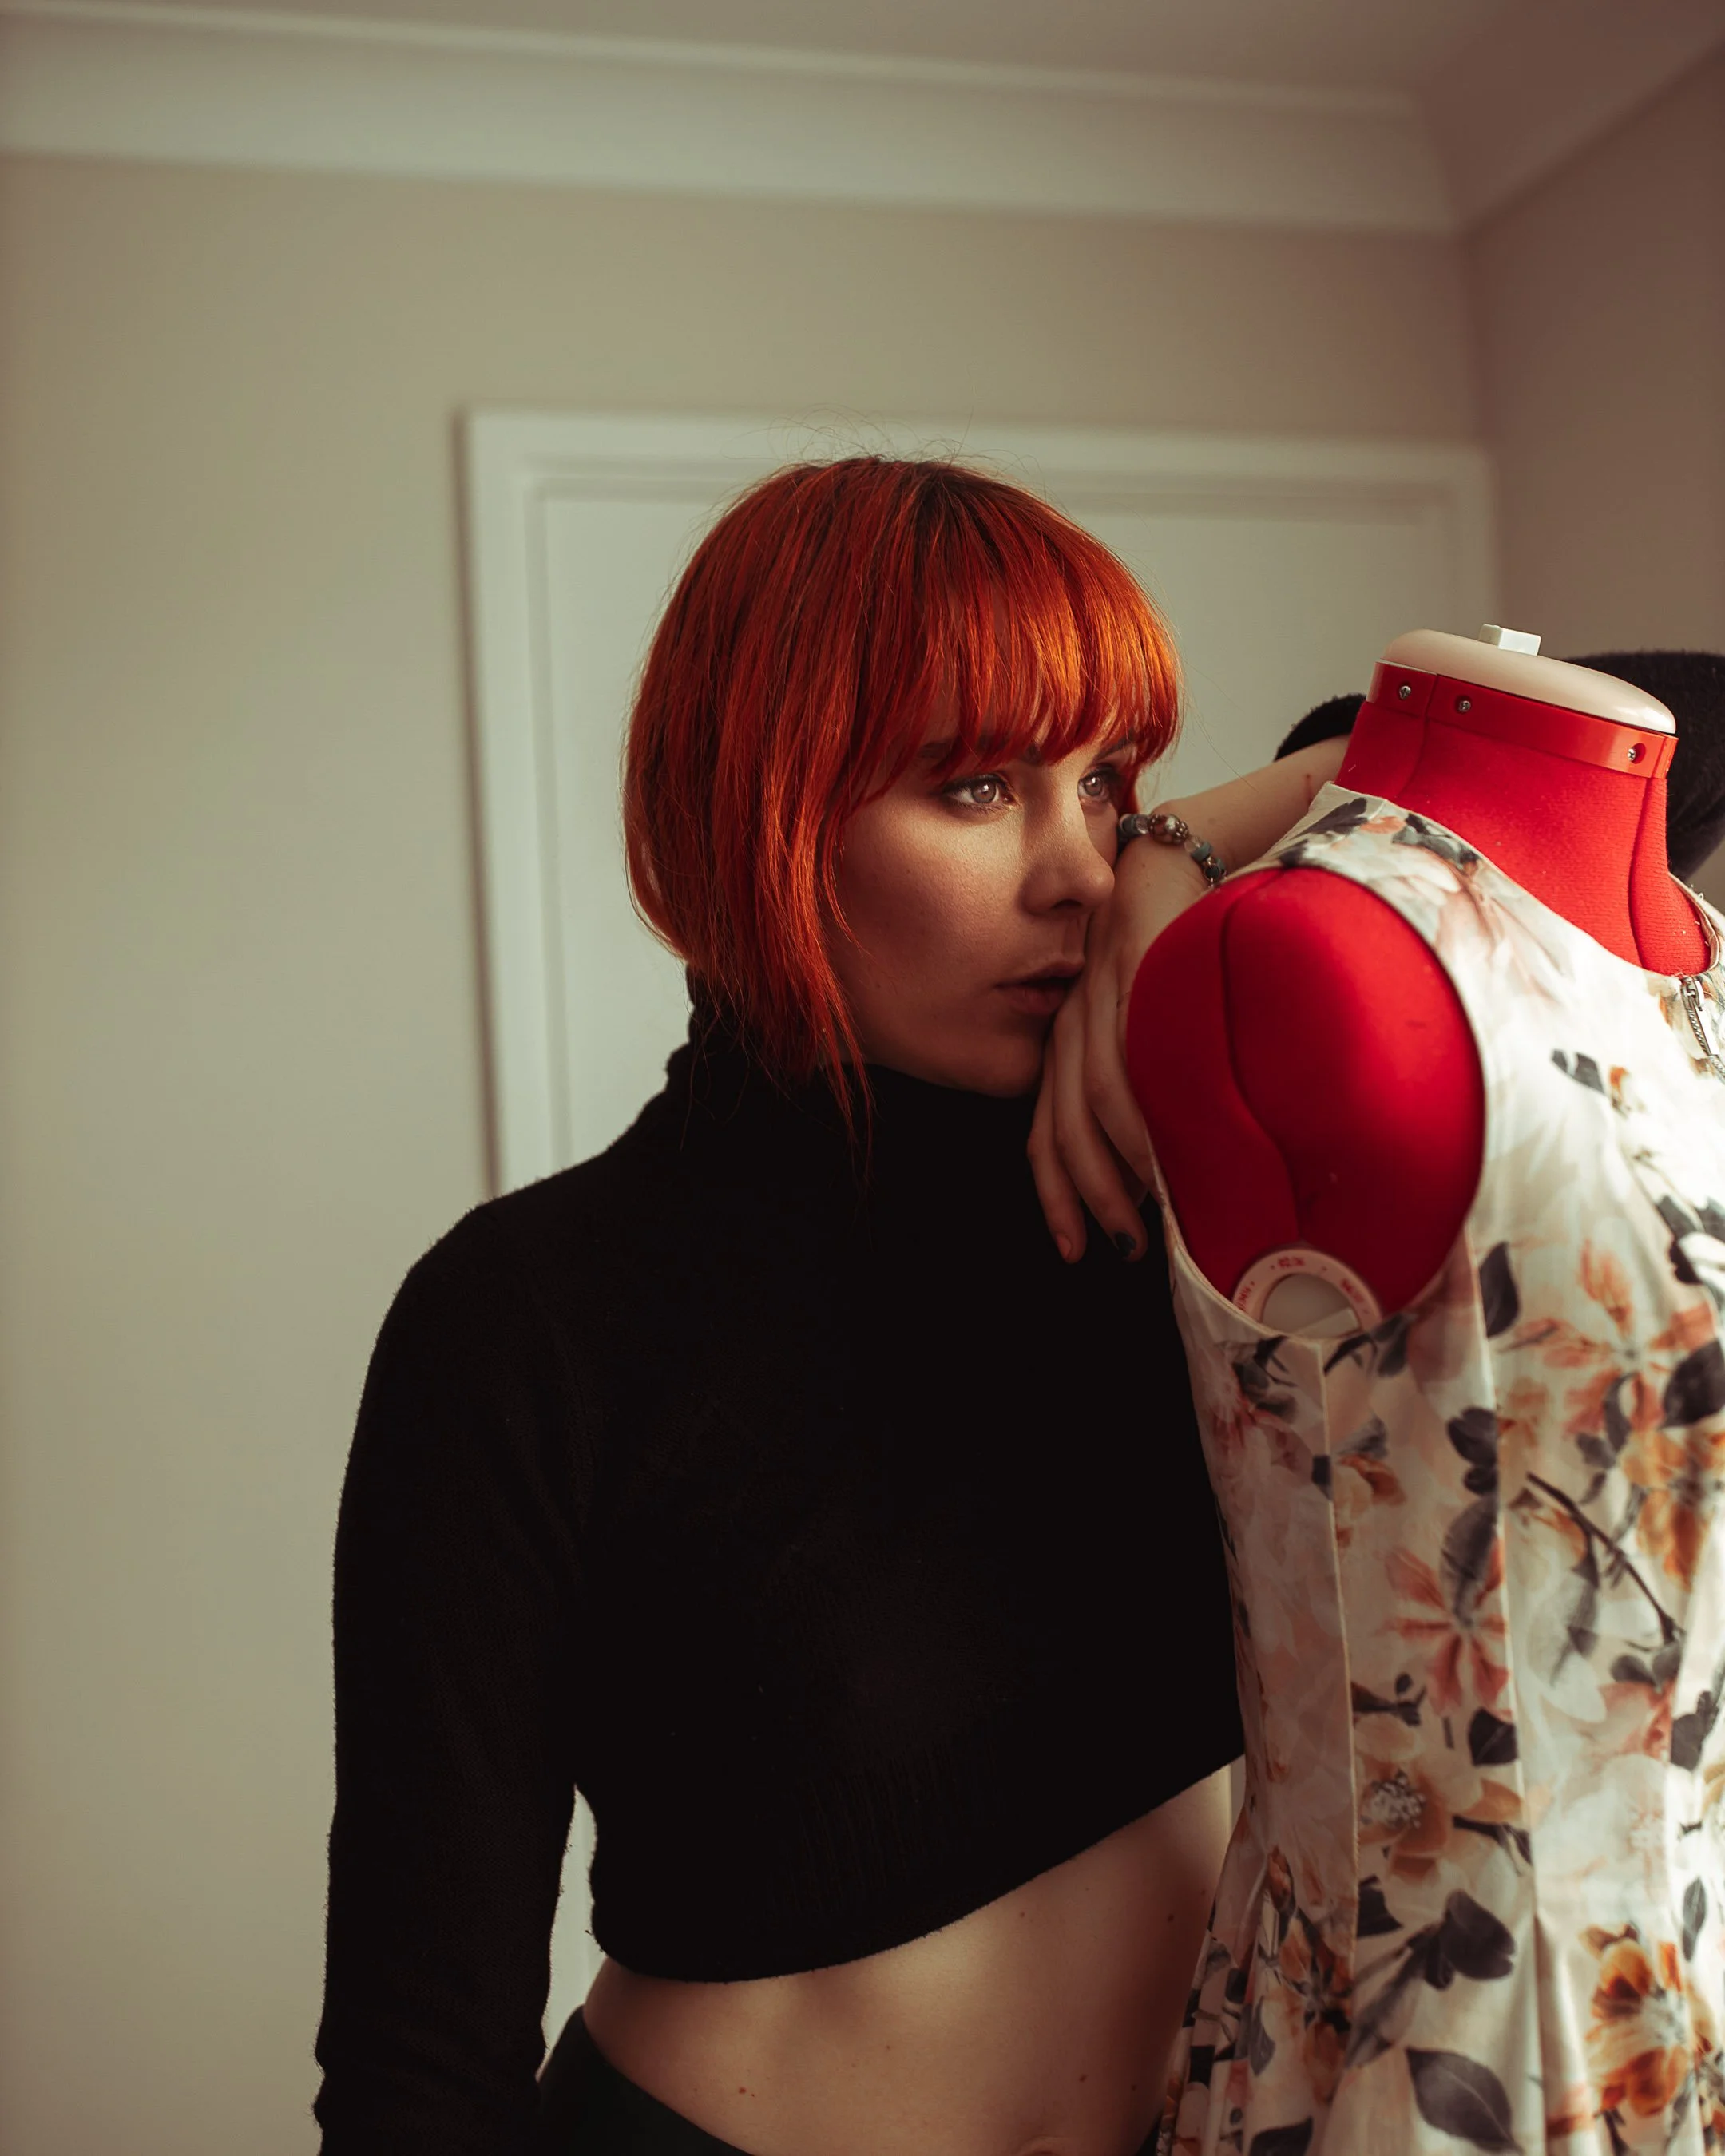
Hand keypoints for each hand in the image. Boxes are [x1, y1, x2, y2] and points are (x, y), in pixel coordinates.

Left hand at [1027, 736, 1348, 1260]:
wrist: (1196, 840)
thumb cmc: (1188, 938)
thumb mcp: (1161, 1010)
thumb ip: (1154, 1075)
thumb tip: (1175, 1166)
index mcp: (1075, 1029)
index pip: (1046, 1124)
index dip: (1056, 1190)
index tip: (1072, 1246)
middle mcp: (1075, 1011)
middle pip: (1063, 1120)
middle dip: (1089, 1193)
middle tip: (1123, 1245)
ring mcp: (1102, 983)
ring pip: (1093, 1091)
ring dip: (1120, 1164)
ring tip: (1151, 1215)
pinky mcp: (1136, 954)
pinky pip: (1132, 1038)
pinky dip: (1145, 1099)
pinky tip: (1161, 1144)